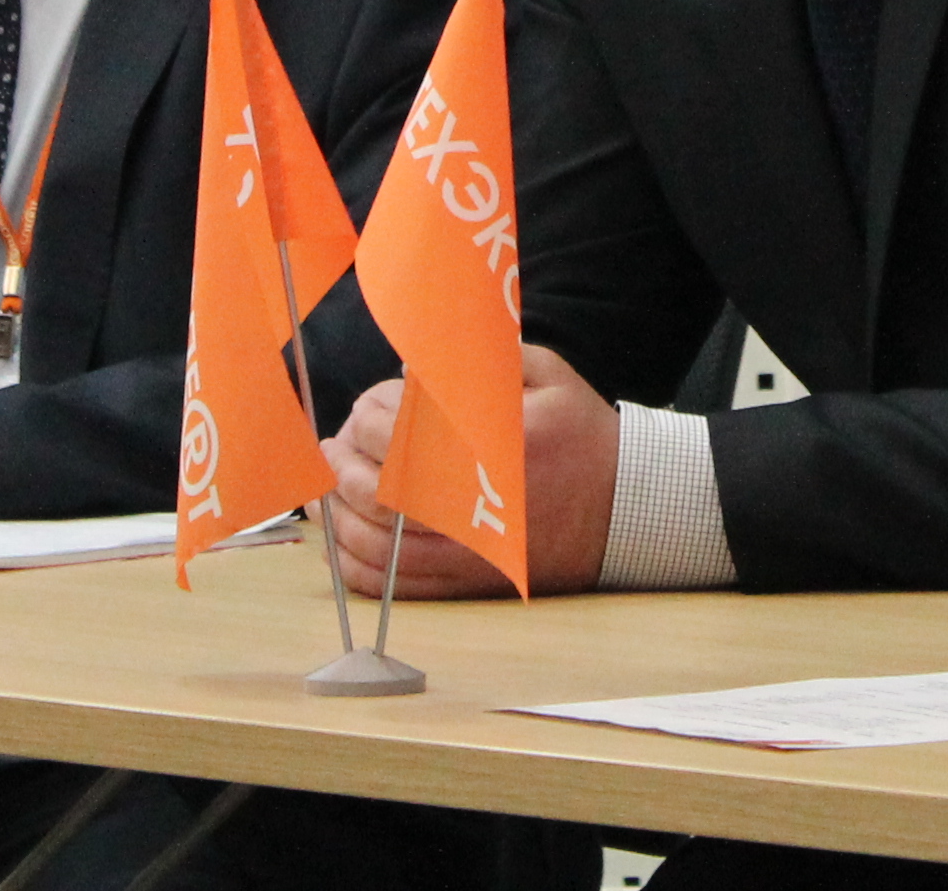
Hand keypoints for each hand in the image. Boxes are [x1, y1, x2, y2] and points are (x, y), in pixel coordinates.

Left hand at [317, 343, 618, 598]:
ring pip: (377, 543)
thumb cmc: (578, 433)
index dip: (368, 420)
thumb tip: (405, 369)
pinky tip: (342, 540)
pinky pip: (394, 585)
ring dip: (336, 517)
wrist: (624, 508)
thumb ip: (476, 362)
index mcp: (493, 443)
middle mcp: (477, 501)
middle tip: (331, 445)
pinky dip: (355, 566)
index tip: (364, 408)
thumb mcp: (544, 374)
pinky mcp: (468, 583)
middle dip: (341, 465)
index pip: (402, 436)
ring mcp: (470, 550)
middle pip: (379, 491)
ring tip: (323, 491)